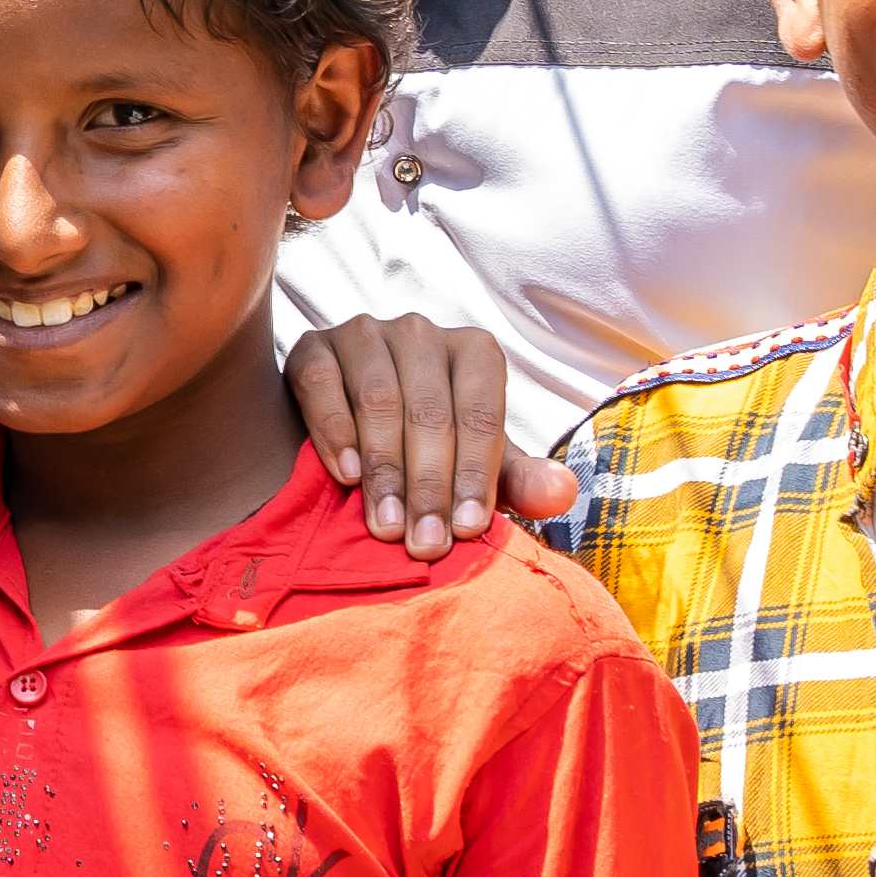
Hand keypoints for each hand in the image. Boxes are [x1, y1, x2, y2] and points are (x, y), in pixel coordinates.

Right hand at [284, 311, 582, 556]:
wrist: (349, 427)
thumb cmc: (425, 446)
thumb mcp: (473, 463)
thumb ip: (517, 480)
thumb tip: (562, 493)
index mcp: (473, 352)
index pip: (481, 413)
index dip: (475, 474)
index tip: (469, 530)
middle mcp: (421, 333)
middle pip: (430, 411)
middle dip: (429, 485)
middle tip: (425, 543)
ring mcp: (364, 333)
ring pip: (379, 400)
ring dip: (385, 470)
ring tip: (387, 526)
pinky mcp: (313, 346)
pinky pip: (324, 385)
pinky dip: (335, 432)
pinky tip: (346, 475)